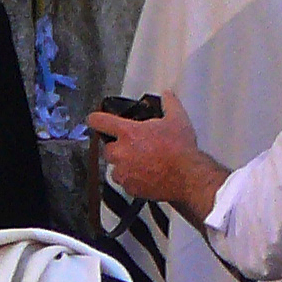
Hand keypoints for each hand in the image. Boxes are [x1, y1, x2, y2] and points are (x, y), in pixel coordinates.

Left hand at [90, 99, 228, 218]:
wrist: (186, 175)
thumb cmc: (180, 148)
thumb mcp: (178, 118)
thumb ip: (169, 103)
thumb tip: (167, 95)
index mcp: (128, 132)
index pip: (100, 121)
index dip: (96, 119)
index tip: (95, 120)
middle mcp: (121, 152)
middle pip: (108, 148)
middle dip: (118, 147)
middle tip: (135, 147)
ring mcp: (123, 171)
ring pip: (115, 167)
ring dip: (124, 165)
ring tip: (143, 163)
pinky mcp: (129, 187)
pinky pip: (125, 182)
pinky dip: (133, 179)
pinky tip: (147, 175)